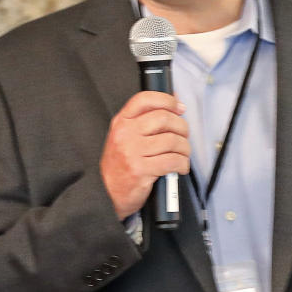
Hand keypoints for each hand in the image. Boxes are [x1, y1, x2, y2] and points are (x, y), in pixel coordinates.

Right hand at [100, 91, 189, 218]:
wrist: (106, 192)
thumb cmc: (119, 165)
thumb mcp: (125, 137)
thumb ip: (145, 120)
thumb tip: (174, 101)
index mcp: (121, 122)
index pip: (145, 99)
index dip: (167, 100)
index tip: (179, 108)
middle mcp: (125, 134)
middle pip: (164, 118)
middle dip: (181, 127)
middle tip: (184, 136)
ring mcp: (132, 152)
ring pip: (172, 140)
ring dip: (185, 148)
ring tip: (183, 154)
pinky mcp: (141, 170)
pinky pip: (172, 161)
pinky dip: (182, 164)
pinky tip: (180, 167)